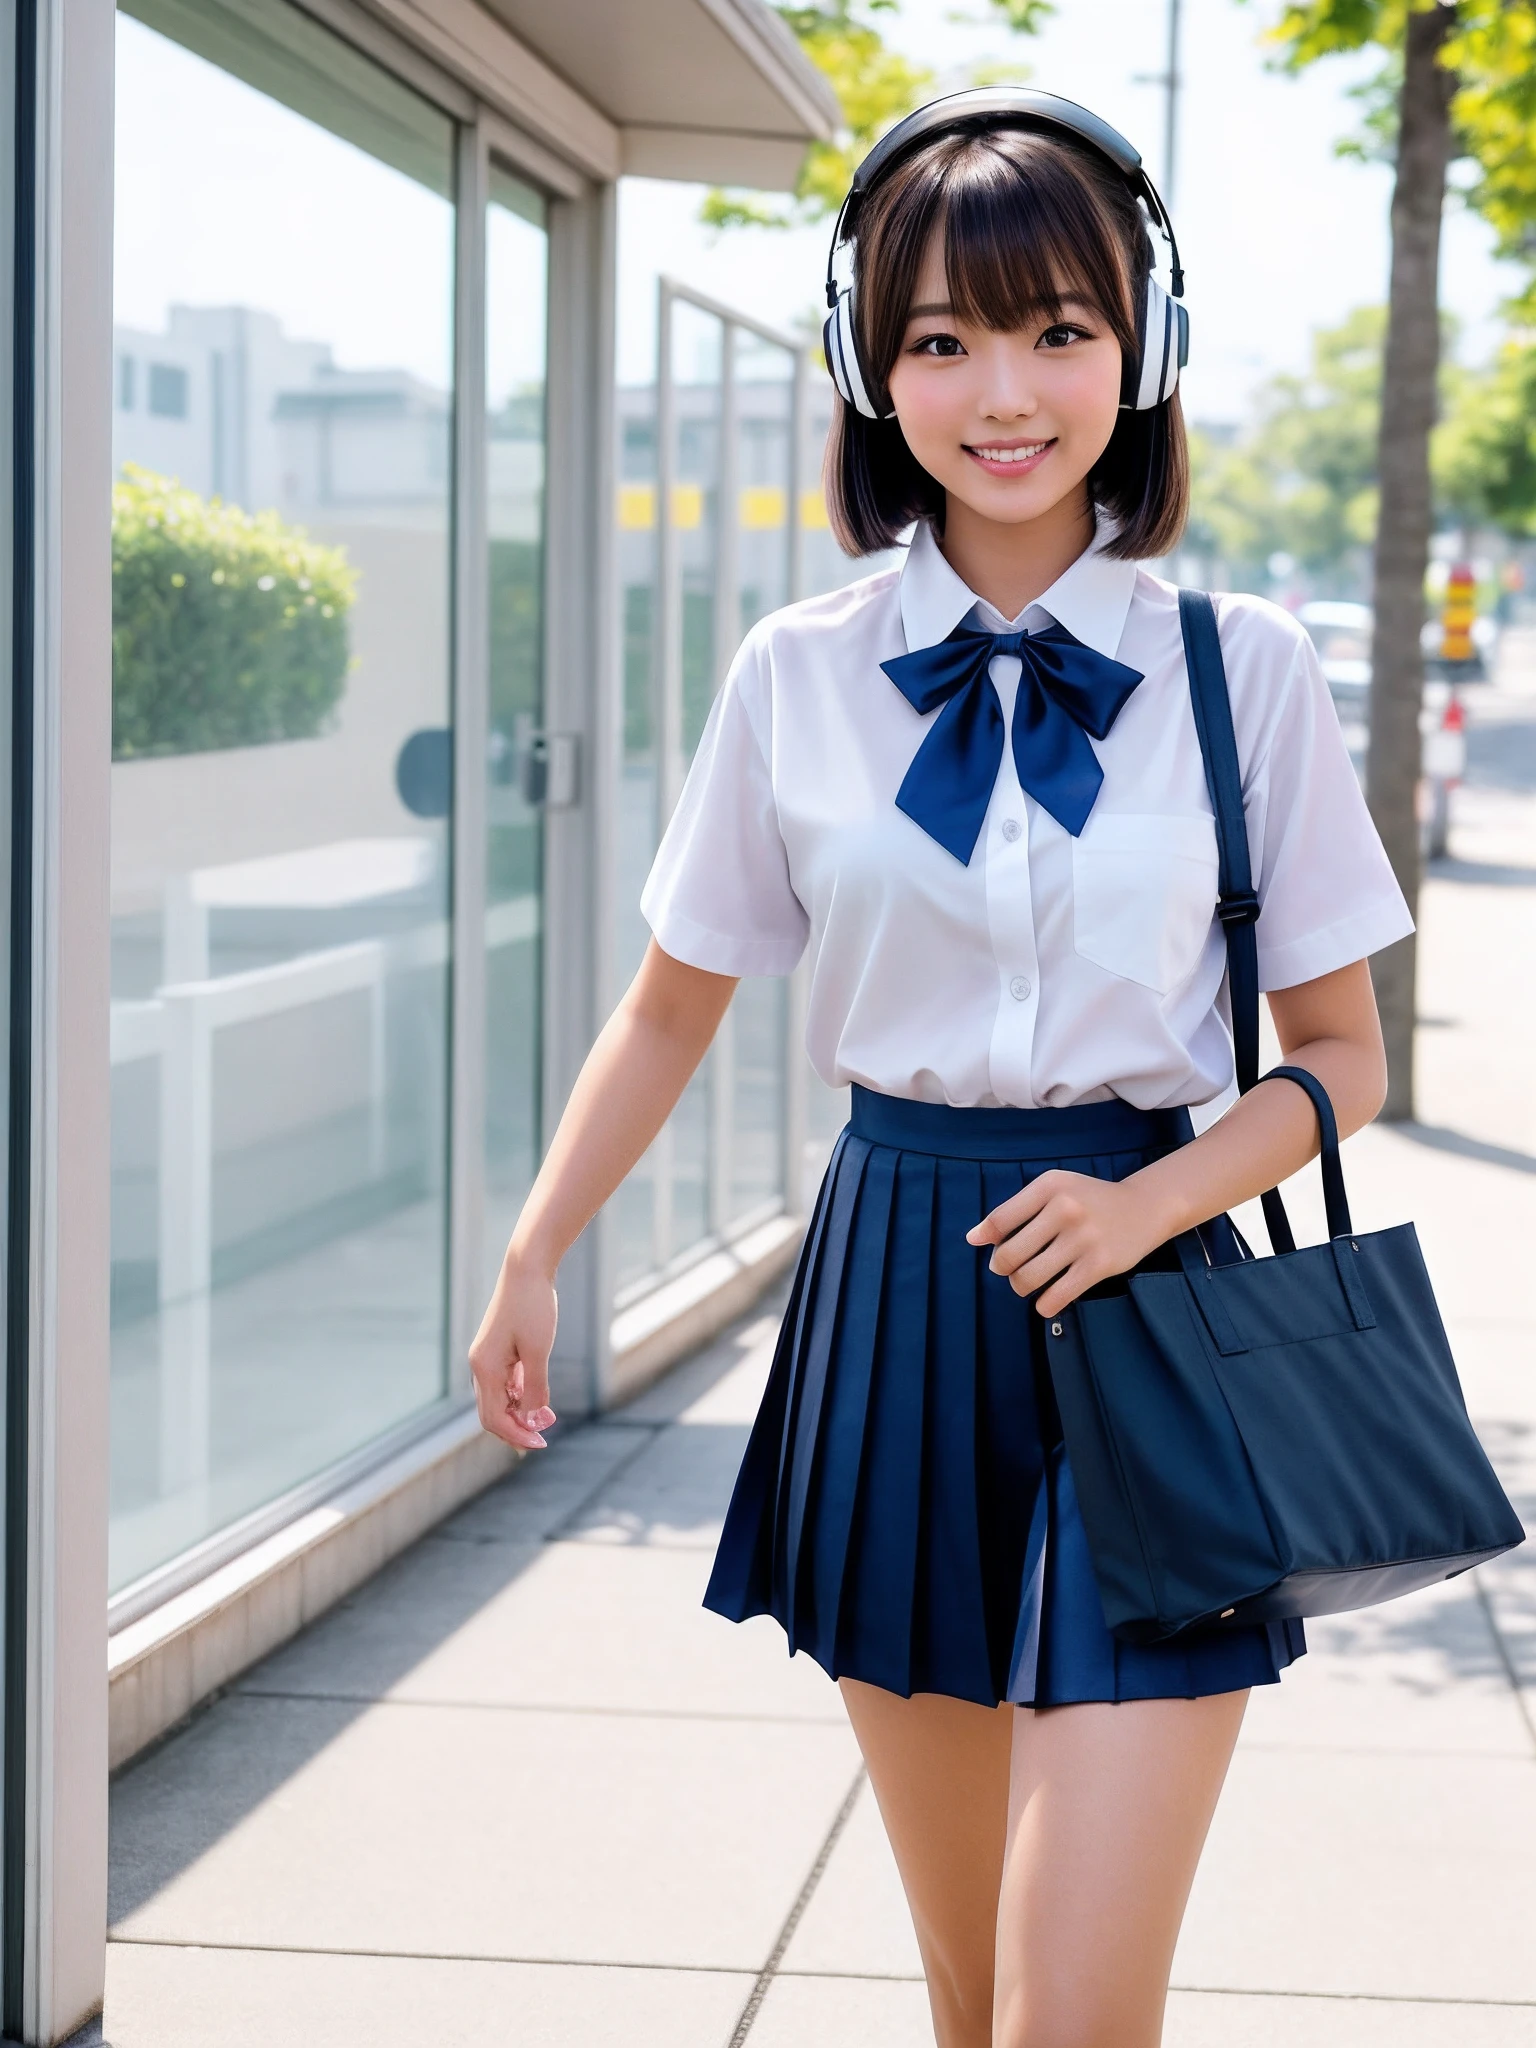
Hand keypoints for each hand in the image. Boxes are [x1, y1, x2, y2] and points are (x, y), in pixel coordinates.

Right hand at [469, 1255, 558, 1449]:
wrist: (526, 1269)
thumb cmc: (534, 1306)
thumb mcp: (539, 1351)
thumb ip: (534, 1388)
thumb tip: (533, 1419)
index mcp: (485, 1369)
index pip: (494, 1418)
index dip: (516, 1435)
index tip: (540, 1443)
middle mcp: (479, 1365)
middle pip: (491, 1413)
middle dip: (514, 1429)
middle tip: (541, 1440)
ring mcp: (485, 1357)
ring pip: (496, 1398)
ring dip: (517, 1413)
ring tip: (544, 1421)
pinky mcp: (495, 1349)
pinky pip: (502, 1382)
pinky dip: (517, 1395)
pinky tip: (536, 1397)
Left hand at [965, 1169, 1172, 1316]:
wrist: (1143, 1208)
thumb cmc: (1088, 1200)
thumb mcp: (1054, 1190)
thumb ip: (1015, 1211)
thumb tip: (973, 1238)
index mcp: (1049, 1186)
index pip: (1000, 1220)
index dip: (987, 1239)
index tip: (988, 1246)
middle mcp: (1065, 1209)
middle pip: (1009, 1254)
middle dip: (1001, 1267)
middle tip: (1009, 1268)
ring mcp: (1083, 1238)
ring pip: (1028, 1279)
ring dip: (1020, 1286)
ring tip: (1026, 1282)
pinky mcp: (1099, 1265)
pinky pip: (1056, 1297)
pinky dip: (1044, 1305)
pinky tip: (1047, 1300)